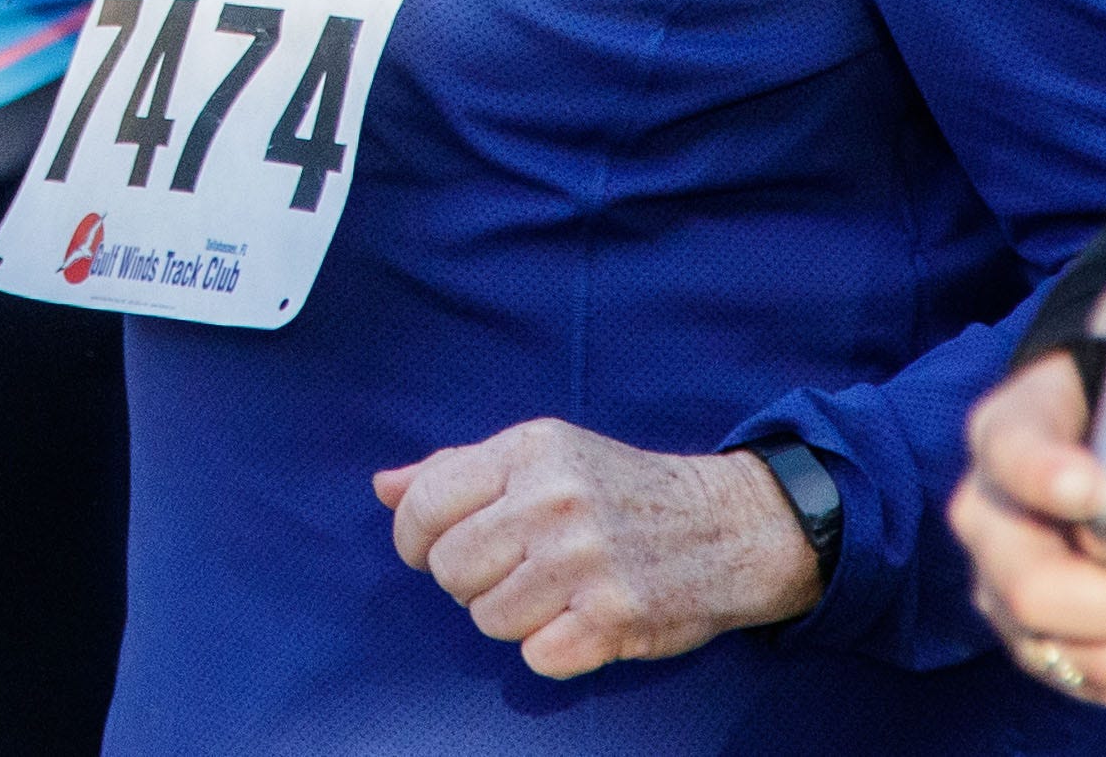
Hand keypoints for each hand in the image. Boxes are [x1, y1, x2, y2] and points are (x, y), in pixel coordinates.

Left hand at [373, 419, 820, 678]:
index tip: (433, 548)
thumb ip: (458, 469)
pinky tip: (580, 620)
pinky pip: (536, 656)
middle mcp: (554, 499)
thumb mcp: (542, 454)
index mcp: (529, 450)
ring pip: (488, 618)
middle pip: (450, 570)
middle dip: (470, 580)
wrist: (721, 525)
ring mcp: (585, 560)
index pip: (425, 503)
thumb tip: (383, 486)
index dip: (414, 538)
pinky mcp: (614, 617)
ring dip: (513, 616)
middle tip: (514, 569)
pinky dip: (552, 649)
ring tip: (552, 591)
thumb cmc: (616, 489)